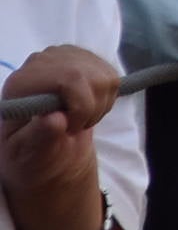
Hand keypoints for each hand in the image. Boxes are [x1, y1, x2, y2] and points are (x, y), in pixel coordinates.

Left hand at [0, 46, 114, 229]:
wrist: (49, 165)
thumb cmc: (31, 168)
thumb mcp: (30, 165)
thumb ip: (39, 141)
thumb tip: (52, 117)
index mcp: (16, 90)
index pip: (54, 72)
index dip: (74, 95)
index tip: (75, 122)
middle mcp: (33, 68)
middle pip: (78, 64)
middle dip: (88, 99)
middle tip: (78, 126)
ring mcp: (57, 61)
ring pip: (98, 65)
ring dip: (99, 96)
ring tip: (82, 119)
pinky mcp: (79, 62)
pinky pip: (108, 67)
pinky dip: (106, 90)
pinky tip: (90, 106)